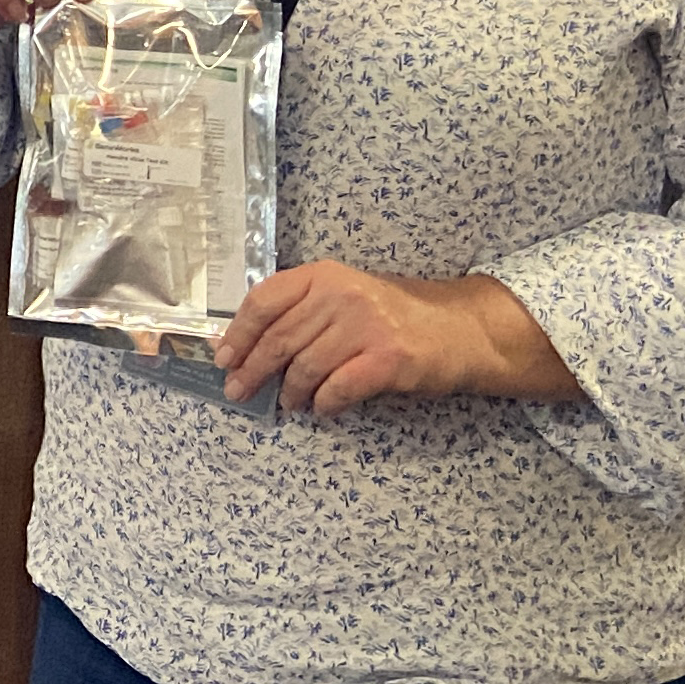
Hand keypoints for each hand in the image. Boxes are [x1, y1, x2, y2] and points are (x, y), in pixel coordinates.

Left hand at [213, 264, 559, 413]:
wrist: (462, 329)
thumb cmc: (396, 314)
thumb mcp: (346, 295)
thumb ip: (304, 310)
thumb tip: (250, 345)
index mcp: (325, 275)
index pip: (265, 301)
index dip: (238, 332)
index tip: (223, 357)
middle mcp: (342, 295)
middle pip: (279, 338)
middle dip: (253, 369)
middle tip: (238, 390)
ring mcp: (366, 327)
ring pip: (305, 368)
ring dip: (290, 392)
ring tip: (288, 402)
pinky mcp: (387, 361)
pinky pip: (337, 389)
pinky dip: (324, 404)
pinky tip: (322, 408)